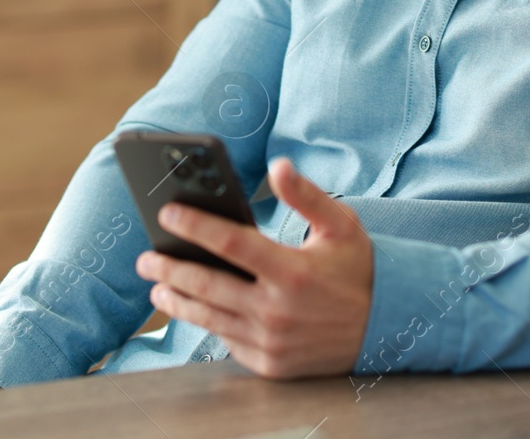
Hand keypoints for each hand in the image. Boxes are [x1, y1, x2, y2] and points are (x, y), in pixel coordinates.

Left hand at [134, 157, 372, 378]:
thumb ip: (306, 195)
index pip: (231, 244)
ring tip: (157, 287)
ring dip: (177, 301)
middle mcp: (276, 309)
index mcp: (292, 270)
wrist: (383, 329)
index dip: (196, 226)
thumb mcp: (341, 225)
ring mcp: (270, 341)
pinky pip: (227, 340)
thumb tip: (278, 166)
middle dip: (170, 268)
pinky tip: (192, 309)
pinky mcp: (268, 364)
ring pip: (209, 317)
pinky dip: (207, 323)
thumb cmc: (358, 270)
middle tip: (146, 259)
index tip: (168, 213)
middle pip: (207, 284)